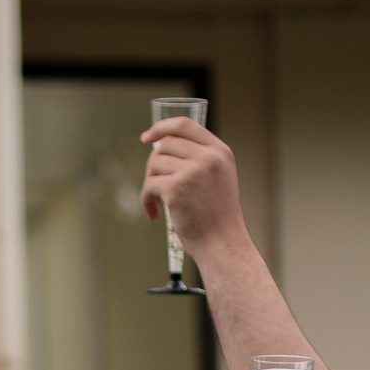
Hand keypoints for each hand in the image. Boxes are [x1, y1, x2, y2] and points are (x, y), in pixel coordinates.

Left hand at [138, 114, 246, 257]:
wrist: (222, 244)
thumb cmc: (216, 217)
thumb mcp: (218, 179)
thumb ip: (198, 159)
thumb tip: (161, 146)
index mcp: (220, 151)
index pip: (185, 125)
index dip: (162, 128)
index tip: (146, 138)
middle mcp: (209, 157)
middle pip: (166, 145)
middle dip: (154, 165)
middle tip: (155, 187)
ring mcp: (193, 171)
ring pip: (155, 165)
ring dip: (150, 185)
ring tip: (158, 204)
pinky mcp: (177, 188)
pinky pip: (149, 185)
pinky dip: (147, 200)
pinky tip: (154, 214)